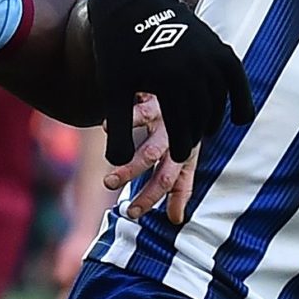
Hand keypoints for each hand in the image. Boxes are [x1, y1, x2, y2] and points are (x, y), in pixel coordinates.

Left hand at [85, 0, 253, 171]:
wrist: (133, 1)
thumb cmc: (118, 50)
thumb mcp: (113, 91)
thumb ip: (118, 129)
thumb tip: (116, 164)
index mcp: (167, 83)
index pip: (180, 128)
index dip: (180, 147)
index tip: (178, 158)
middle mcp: (193, 70)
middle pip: (200, 116)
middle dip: (195, 135)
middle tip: (189, 147)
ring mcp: (209, 56)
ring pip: (218, 101)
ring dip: (213, 119)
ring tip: (204, 129)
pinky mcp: (219, 46)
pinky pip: (236, 81)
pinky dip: (241, 100)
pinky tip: (240, 119)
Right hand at [102, 94, 195, 224]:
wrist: (192, 78)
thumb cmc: (185, 124)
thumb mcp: (187, 154)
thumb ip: (181, 186)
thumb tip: (178, 220)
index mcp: (185, 151)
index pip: (169, 181)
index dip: (150, 199)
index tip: (130, 214)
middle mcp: (177, 135)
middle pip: (155, 160)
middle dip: (132, 175)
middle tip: (109, 185)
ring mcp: (166, 115)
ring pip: (148, 143)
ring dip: (127, 158)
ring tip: (107, 166)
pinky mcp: (155, 96)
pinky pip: (139, 110)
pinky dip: (124, 121)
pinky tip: (106, 128)